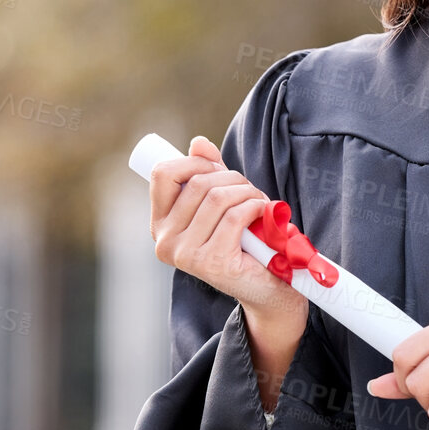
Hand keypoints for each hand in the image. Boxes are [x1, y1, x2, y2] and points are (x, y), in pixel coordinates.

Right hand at [147, 136, 306, 335]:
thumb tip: (199, 143)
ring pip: (218, 198)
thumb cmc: (243, 240)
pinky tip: (264, 214)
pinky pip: (235, 216)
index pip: (162, 174)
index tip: (217, 169)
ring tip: (258, 203)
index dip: (193, 162)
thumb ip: (207, 172)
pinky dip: (256, 207)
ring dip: (247, 193)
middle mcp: (165, 241)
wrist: (268, 286)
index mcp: (160, 224)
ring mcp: (186, 255)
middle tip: (249, 191)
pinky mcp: (212, 262)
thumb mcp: (222, 201)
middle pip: (198, 183)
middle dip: (231, 178)